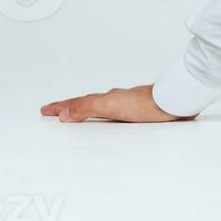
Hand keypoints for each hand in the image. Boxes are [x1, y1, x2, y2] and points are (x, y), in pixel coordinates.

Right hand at [40, 85, 191, 122]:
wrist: (175, 103)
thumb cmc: (147, 104)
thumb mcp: (110, 106)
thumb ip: (87, 107)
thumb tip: (64, 114)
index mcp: (106, 99)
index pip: (78, 103)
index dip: (61, 107)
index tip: (45, 110)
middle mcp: (117, 101)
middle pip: (88, 104)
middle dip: (70, 108)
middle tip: (55, 111)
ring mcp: (129, 107)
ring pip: (102, 108)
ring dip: (88, 111)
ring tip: (78, 115)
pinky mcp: (141, 115)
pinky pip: (117, 115)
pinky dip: (107, 117)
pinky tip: (113, 121)